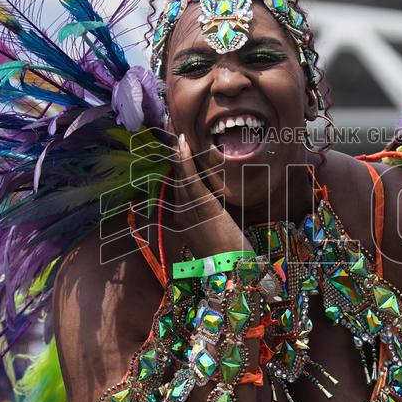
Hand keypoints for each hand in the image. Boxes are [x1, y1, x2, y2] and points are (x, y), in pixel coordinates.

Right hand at [172, 133, 252, 257]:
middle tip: (168, 130)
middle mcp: (183, 214)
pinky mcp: (202, 207)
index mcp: (186, 221)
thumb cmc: (231, 259)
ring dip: (175, 151)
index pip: (180, 189)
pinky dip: (184, 160)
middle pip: (176, 178)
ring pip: (180, 175)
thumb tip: (220, 208)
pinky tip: (181, 142)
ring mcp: (191, 211)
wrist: (233, 273)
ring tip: (172, 129)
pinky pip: (190, 179)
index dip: (177, 168)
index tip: (175, 149)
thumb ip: (215, 221)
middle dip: (172, 154)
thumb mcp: (220, 236)